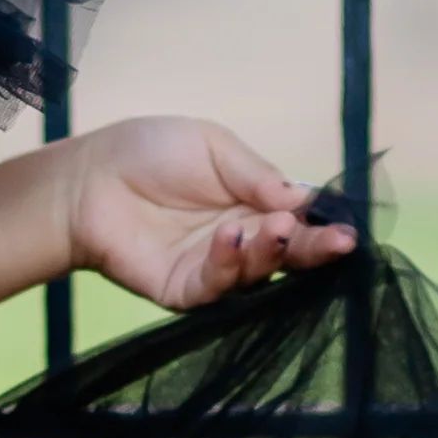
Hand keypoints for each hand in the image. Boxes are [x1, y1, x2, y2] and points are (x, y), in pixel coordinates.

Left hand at [61, 116, 355, 314]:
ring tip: (273, 225)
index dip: (324, 226)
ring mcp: (215, 268)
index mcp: (255, 204)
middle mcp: (242, 240)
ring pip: (259, 274)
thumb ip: (258, 174)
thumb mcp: (212, 146)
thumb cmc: (149, 152)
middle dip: (316, 249)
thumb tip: (304, 198)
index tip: (348, 229)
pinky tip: (231, 237)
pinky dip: (229, 263)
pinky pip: (216, 285)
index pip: (300, 221)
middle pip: (290, 254)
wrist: (88, 178)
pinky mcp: (185, 291)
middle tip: (338, 243)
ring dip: (272, 252)